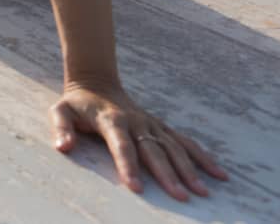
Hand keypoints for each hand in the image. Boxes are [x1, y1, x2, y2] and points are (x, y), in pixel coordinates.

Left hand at [50, 80, 227, 199]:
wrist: (96, 82)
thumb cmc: (77, 103)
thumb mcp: (61, 111)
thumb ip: (61, 128)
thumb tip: (63, 146)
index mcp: (111, 120)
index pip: (121, 145)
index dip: (128, 165)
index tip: (136, 187)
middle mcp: (136, 122)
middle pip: (153, 150)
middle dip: (167, 174)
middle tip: (180, 197)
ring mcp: (151, 124)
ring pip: (174, 147)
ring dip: (189, 169)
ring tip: (202, 192)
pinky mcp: (161, 127)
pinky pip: (185, 142)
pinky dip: (202, 157)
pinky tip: (219, 174)